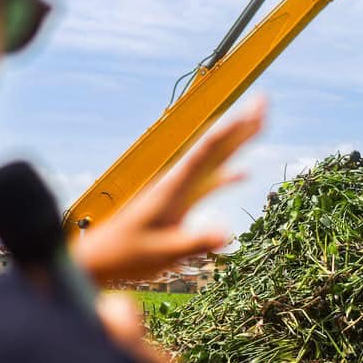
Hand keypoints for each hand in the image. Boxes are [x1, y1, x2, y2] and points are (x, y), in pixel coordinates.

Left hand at [73, 97, 264, 284]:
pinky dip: (227, 177)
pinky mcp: (179, 204)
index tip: (254, 109)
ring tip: (258, 127)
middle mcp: (178, 182)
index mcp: (174, 187)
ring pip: (214, 162)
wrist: (98, 260)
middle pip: (215, 147)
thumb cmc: (126, 255)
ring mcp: (179, 192)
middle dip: (240, 125)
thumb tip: (228, 232)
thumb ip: (194, 241)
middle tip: (264, 103)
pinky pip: (208, 185)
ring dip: (237, 145)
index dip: (234, 128)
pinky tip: (244, 174)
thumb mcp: (163, 252)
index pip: (209, 150)